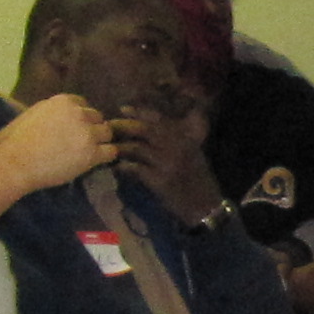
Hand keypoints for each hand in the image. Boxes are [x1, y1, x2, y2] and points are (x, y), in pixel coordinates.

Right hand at [0, 93, 113, 196]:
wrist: (15, 162)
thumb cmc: (15, 141)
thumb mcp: (34, 114)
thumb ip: (52, 112)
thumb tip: (58, 118)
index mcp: (63, 101)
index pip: (83, 104)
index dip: (81, 117)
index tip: (75, 128)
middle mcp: (79, 113)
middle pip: (97, 117)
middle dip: (92, 128)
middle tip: (83, 142)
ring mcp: (87, 133)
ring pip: (107, 133)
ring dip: (101, 141)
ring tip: (91, 152)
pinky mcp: (92, 153)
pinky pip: (111, 151)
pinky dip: (107, 156)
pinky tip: (98, 161)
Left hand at [112, 94, 224, 222]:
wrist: (205, 205)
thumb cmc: (198, 179)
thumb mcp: (194, 153)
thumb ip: (180, 138)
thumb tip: (153, 128)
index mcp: (184, 137)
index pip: (158, 118)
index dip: (139, 112)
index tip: (122, 109)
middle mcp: (176, 146)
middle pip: (143, 130)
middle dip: (123, 126)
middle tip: (108, 127)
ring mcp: (167, 163)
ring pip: (137, 148)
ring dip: (120, 147)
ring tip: (108, 148)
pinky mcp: (159, 180)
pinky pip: (135, 169)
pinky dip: (123, 167)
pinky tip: (116, 167)